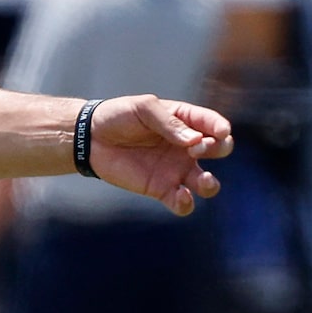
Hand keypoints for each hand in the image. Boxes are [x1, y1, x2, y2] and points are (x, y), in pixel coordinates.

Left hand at [86, 96, 232, 215]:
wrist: (91, 138)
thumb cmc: (119, 116)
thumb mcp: (144, 108)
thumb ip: (169, 123)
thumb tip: (194, 140)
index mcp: (187, 122)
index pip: (214, 125)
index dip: (221, 129)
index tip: (218, 132)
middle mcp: (187, 147)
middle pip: (220, 150)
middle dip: (217, 149)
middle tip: (194, 148)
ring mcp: (176, 169)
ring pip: (207, 183)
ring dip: (210, 184)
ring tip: (202, 180)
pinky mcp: (161, 189)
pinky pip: (182, 203)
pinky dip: (186, 204)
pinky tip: (180, 196)